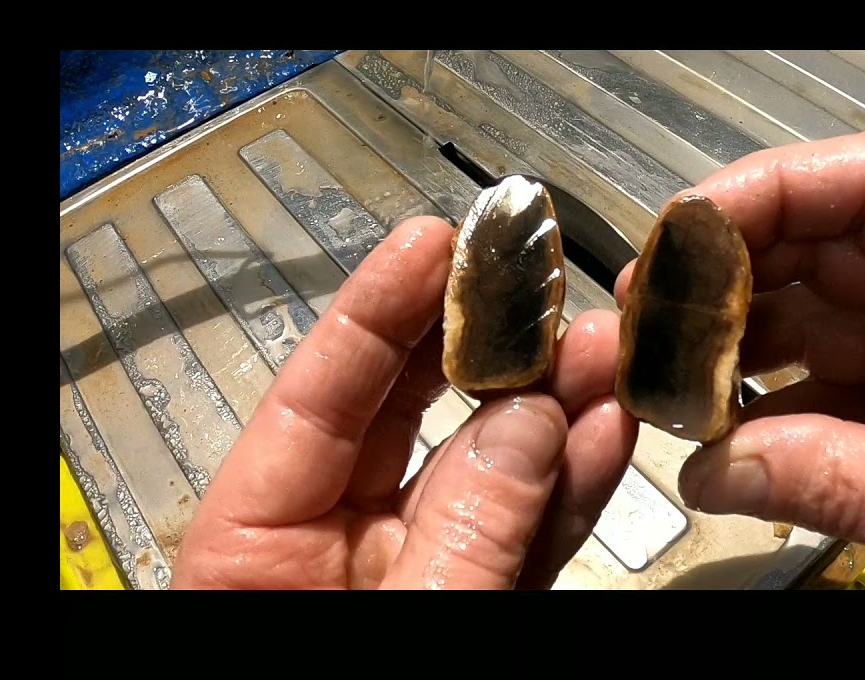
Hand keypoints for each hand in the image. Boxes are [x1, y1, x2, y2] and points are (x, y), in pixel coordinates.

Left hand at [172, 217, 637, 589]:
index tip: (430, 243)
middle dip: (482, 346)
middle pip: (410, 414)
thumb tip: (527, 426)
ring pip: (487, 468)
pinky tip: (607, 427)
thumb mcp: (398, 621)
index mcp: (258, 543)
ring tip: (599, 348)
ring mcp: (416, 574)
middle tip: (533, 280)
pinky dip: (573, 483)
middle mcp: (335, 546)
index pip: (316, 396)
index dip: (376, 312)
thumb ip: (461, 532)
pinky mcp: (484, 597)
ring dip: (552, 407)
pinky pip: (529, 531)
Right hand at [616, 131, 864, 589]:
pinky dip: (757, 407)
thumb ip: (846, 482)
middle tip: (655, 317)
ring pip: (806, 313)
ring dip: (730, 346)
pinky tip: (717, 436)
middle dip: (727, 277)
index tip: (686, 231)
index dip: (767, 191)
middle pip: (821, 242)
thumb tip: (718, 469)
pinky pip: (814, 383)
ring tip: (672, 384)